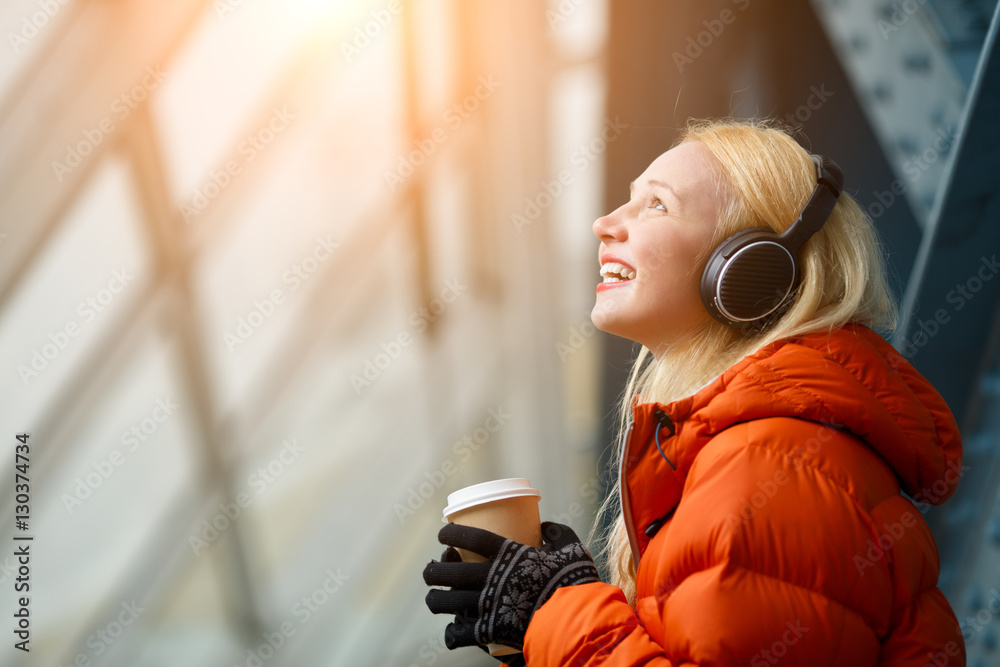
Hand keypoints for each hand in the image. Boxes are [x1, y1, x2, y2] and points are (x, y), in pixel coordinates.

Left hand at [423, 521, 600, 652]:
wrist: (577, 621)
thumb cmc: (575, 582)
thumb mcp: (571, 548)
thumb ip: (558, 533)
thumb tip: (546, 526)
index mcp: (508, 555)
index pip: (471, 538)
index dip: (452, 533)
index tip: (443, 533)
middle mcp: (491, 578)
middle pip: (449, 571)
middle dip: (434, 570)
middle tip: (432, 569)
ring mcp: (487, 606)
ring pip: (446, 601)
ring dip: (435, 599)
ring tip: (434, 598)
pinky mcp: (489, 631)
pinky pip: (459, 633)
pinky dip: (452, 633)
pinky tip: (451, 632)